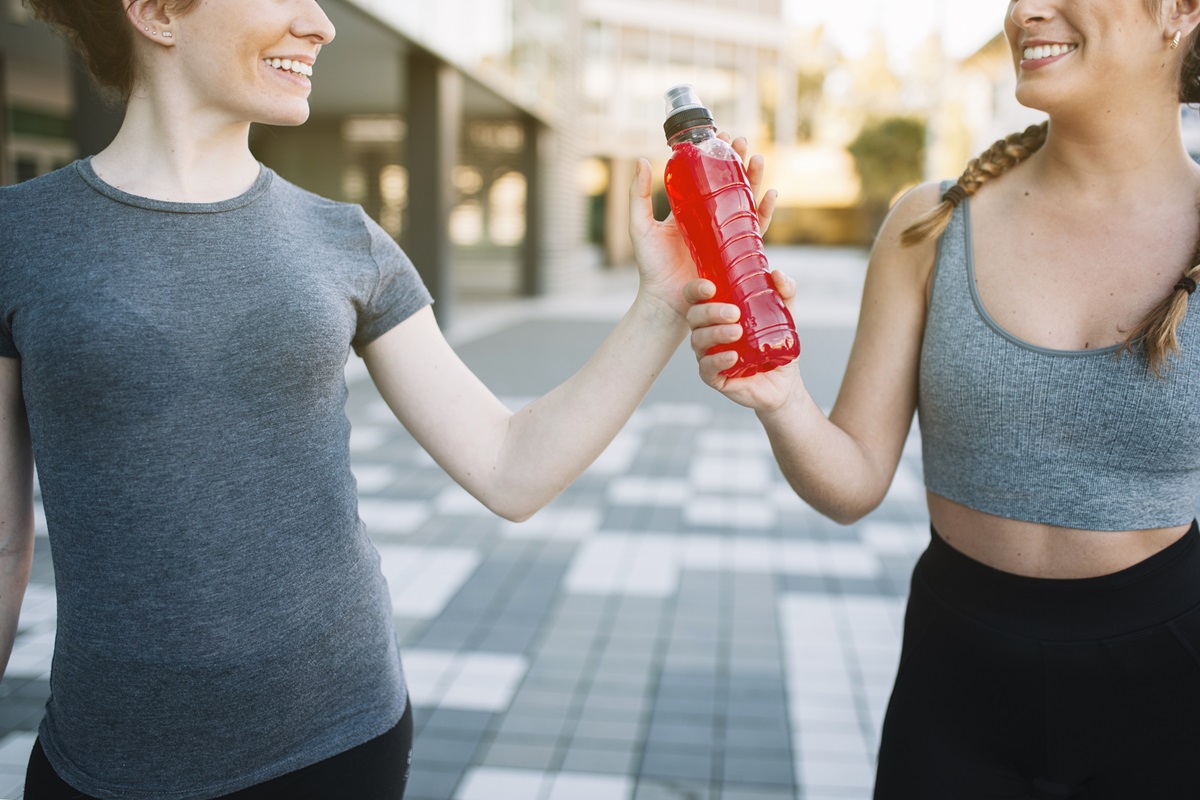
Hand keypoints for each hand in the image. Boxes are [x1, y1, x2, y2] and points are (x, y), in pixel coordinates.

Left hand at [629, 135, 776, 318]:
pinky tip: (771, 193)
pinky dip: (764, 211)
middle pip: (730, 184)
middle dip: (738, 161)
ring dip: (754, 178)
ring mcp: (725, 236)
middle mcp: (710, 221)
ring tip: (757, 158)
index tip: (720, 136)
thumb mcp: (641, 227)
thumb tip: (645, 160)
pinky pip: (755, 229)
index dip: (715, 157)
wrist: (666, 302)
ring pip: (745, 201)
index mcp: (689, 211)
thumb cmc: (651, 267)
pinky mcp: (736, 253)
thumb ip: (639, 195)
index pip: (706, 178)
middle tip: (742, 141)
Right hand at [684, 269, 801, 412]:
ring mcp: (708, 355)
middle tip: (734, 313)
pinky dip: (718, 361)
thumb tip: (777, 274)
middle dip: (710, 312)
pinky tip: (732, 357)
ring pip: (698, 341)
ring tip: (737, 332)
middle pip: (693, 317)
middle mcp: (707, 332)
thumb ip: (784, 291)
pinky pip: (707, 368)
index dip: (695, 290)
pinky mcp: (714, 377)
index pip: (695, 296)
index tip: (710, 288)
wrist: (784, 380)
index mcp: (716, 313)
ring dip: (716, 334)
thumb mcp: (785, 314)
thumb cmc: (776, 343)